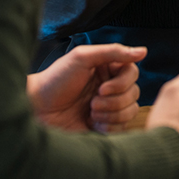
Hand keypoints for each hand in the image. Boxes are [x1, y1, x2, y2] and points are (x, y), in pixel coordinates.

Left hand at [27, 44, 145, 132]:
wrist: (35, 110)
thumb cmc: (55, 81)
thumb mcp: (82, 58)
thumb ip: (113, 52)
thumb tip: (142, 51)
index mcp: (106, 69)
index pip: (132, 73)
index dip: (122, 82)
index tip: (102, 87)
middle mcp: (110, 87)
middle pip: (134, 93)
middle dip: (115, 100)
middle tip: (92, 101)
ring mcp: (107, 108)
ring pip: (131, 111)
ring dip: (111, 113)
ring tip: (90, 111)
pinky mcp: (104, 126)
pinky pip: (122, 128)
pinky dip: (109, 126)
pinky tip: (92, 123)